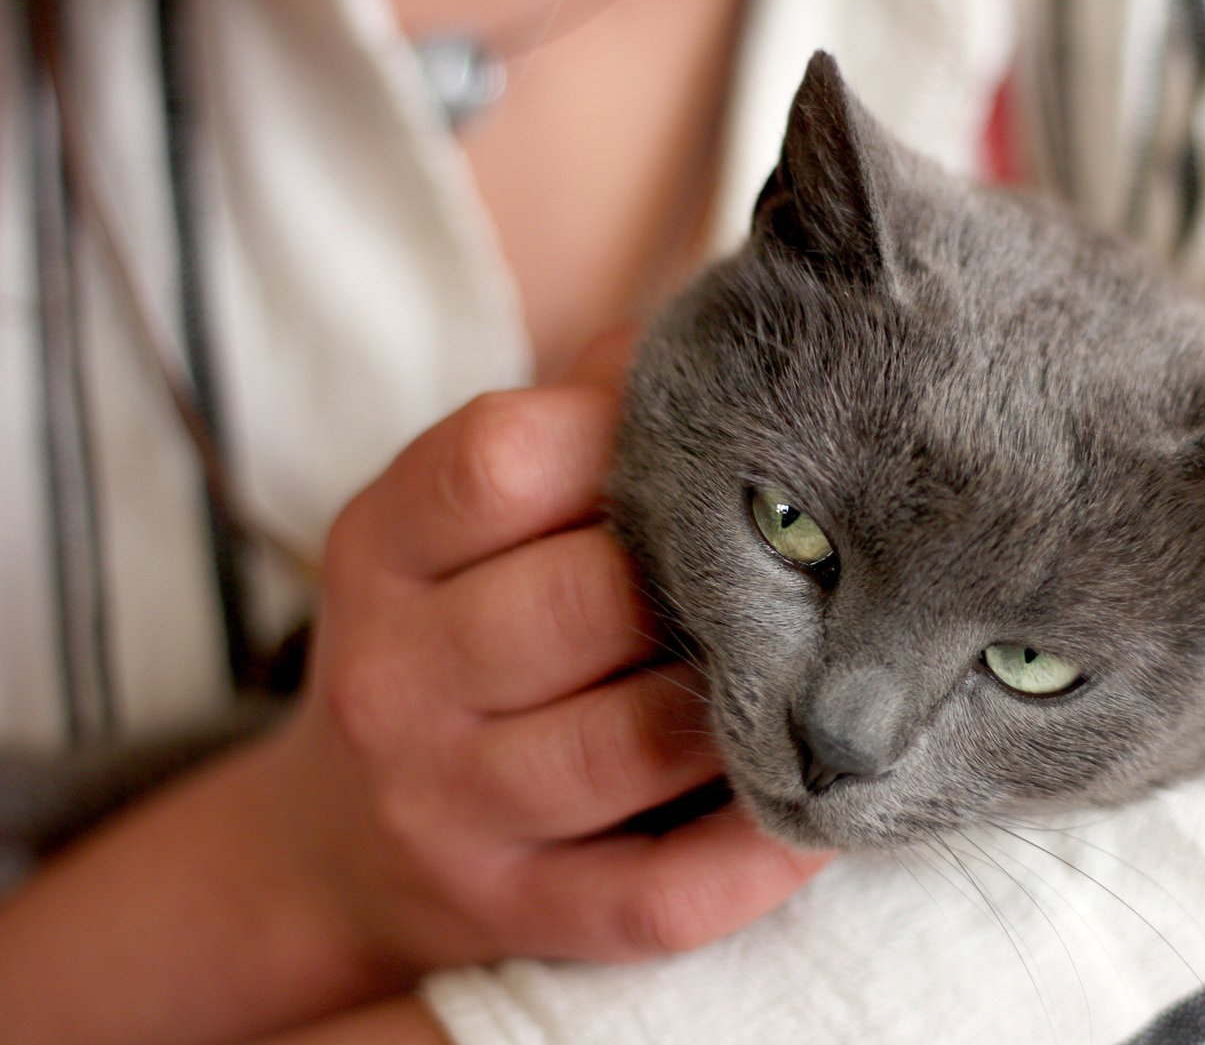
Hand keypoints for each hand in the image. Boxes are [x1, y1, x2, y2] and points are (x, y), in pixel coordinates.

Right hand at [268, 359, 829, 971]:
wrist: (336, 839)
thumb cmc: (444, 636)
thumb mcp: (454, 522)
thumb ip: (566, 422)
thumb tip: (707, 329)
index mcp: (384, 552)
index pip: (497, 463)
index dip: (625, 434)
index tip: (716, 436)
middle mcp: (398, 680)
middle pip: (580, 604)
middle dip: (706, 576)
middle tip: (810, 555)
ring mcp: (450, 808)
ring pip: (630, 745)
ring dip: (746, 703)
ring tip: (829, 666)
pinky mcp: (514, 912)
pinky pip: (657, 894)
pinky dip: (755, 855)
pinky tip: (822, 808)